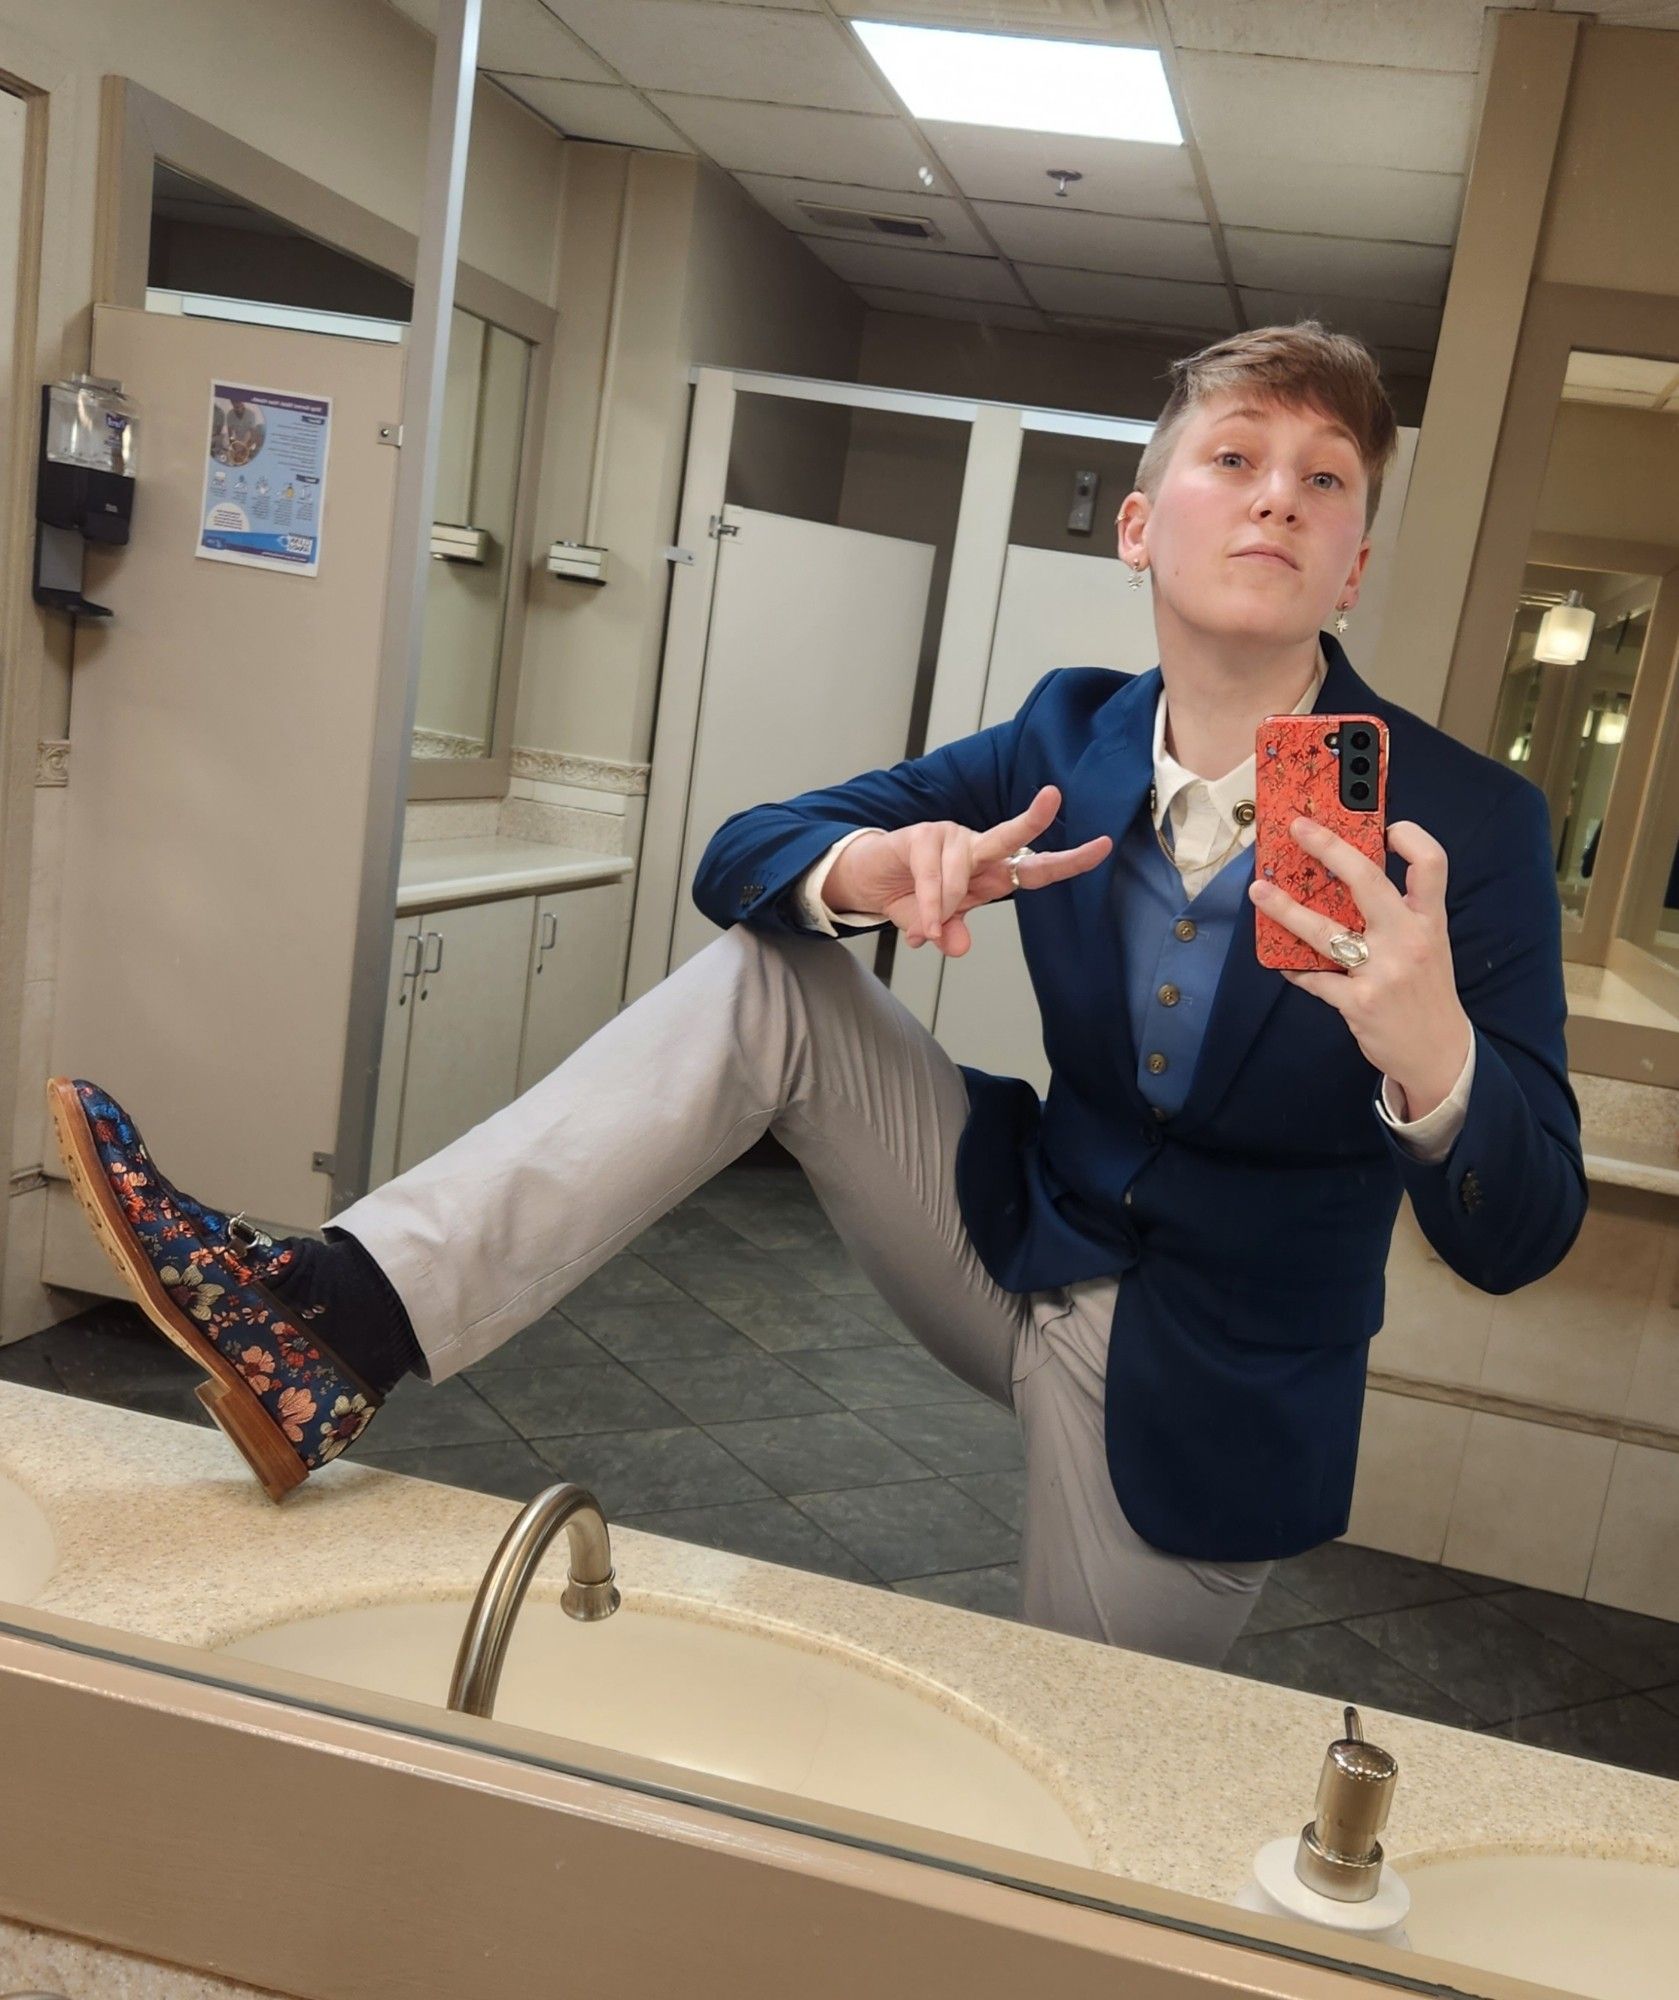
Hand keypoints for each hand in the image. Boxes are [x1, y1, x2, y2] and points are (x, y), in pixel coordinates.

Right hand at [824, 786, 1113, 957]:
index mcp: (991, 872)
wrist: (867, 880)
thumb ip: (952, 934)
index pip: (1036, 867)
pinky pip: (931, 875)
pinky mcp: (920, 836)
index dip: (1070, 861)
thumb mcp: (936, 926)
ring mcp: (949, 838)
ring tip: (926, 926)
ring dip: (943, 909)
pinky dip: (928, 904)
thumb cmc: (911, 896)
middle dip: (1033, 820)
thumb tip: (958, 947)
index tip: (1102, 846)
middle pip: (1010, 837)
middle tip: (1053, 798)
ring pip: (959, 877)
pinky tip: (919, 922)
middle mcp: (976, 850)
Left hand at [1248, 816, 1471, 1116]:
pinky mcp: (1358, 1002)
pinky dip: (1294, 968)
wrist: (1440, 1054)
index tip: (1385, 826)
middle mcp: (1409, 940)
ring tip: (1258, 890)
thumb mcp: (1430, 946)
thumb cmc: (1427, 991)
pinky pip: (1315, 978)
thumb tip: (1351, 876)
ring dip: (1285, 909)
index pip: (1431, 864)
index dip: (1411, 837)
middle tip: (1298, 828)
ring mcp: (1382, 971)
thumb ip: (1402, 913)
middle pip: (1367, 881)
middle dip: (1329, 849)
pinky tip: (1279, 961)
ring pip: (1325, 931)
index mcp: (1430, 921)